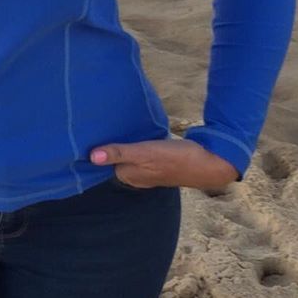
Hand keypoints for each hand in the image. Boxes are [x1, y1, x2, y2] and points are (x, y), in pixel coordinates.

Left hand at [89, 137, 239, 190]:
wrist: (209, 162)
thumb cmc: (175, 158)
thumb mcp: (144, 153)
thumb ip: (119, 154)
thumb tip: (92, 157)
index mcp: (128, 175)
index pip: (104, 162)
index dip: (98, 147)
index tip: (88, 132)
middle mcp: (135, 175)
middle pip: (116, 158)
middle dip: (108, 143)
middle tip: (99, 122)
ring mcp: (147, 169)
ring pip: (128, 154)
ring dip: (123, 141)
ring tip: (114, 123)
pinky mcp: (158, 162)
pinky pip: (141, 151)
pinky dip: (137, 142)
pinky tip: (136, 130)